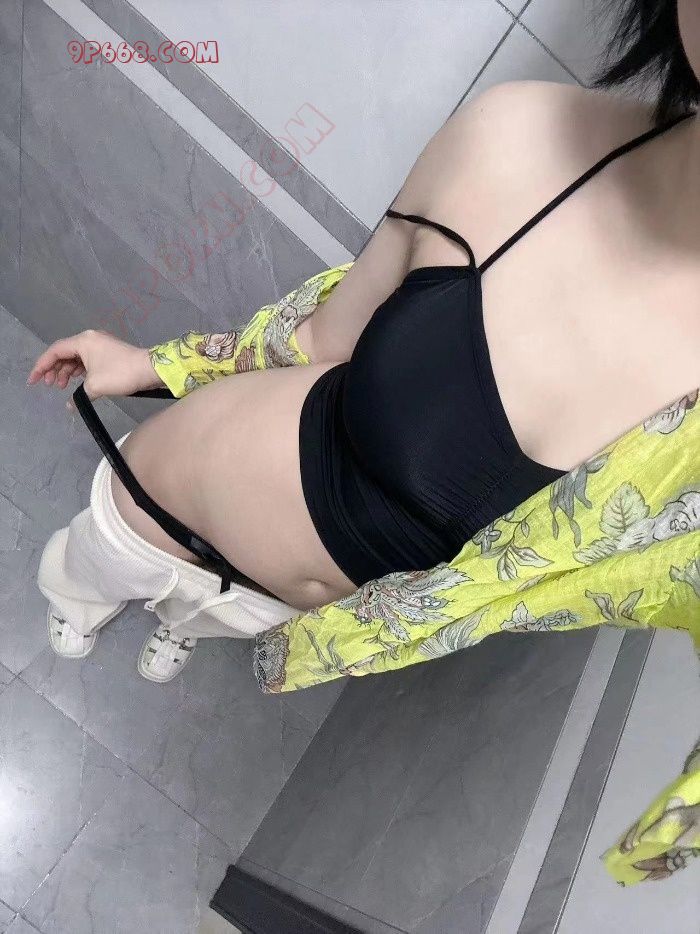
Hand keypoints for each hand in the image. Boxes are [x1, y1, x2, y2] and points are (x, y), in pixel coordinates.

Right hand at [26, 329, 164, 409]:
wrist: (150, 370)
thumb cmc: (120, 374)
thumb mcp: (95, 386)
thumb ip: (78, 395)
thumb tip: (71, 407)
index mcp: (83, 341)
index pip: (55, 351)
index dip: (41, 366)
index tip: (33, 381)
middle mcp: (90, 339)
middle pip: (64, 353)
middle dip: (54, 369)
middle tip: (49, 386)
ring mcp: (100, 345)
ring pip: (76, 357)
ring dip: (67, 371)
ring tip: (61, 386)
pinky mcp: (108, 352)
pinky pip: (87, 360)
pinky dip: (79, 371)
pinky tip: (76, 382)